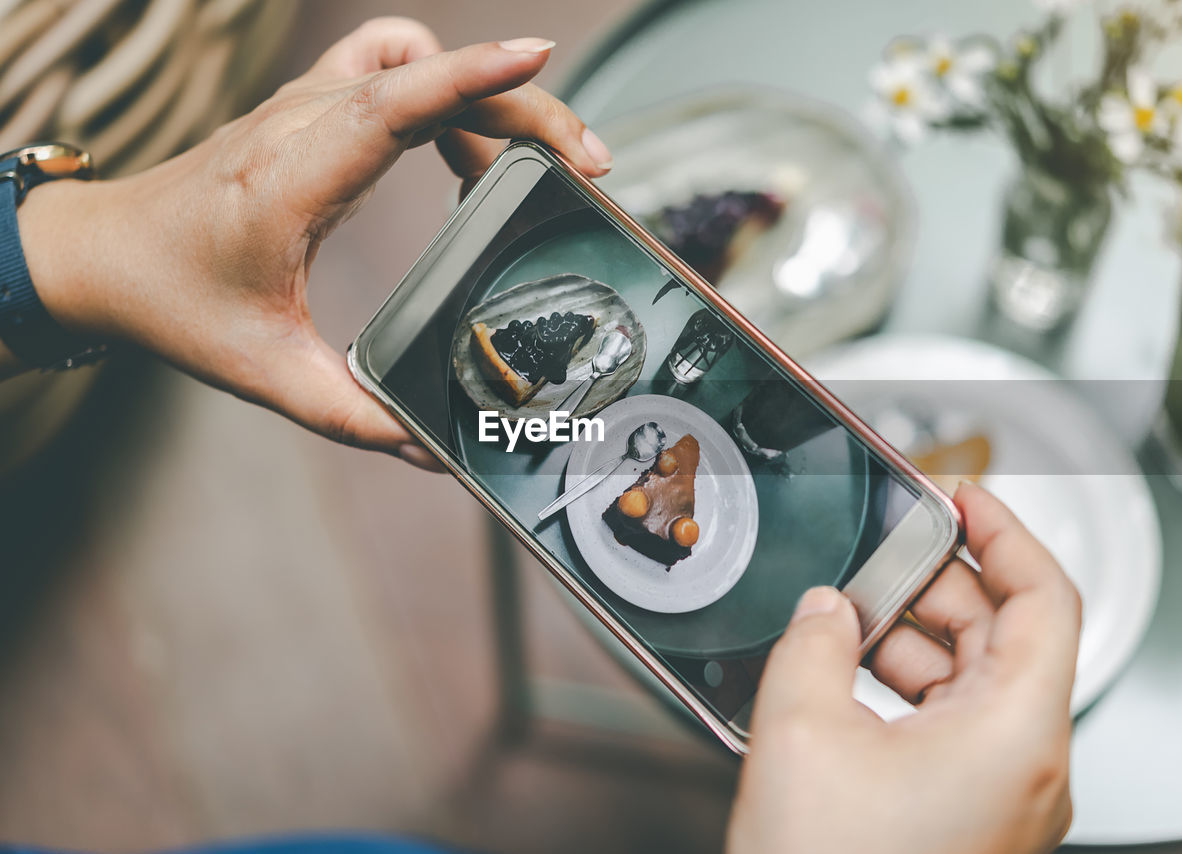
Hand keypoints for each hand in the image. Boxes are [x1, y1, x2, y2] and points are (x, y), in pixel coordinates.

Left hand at [12, 19, 612, 466]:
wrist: (107, 252)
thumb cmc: (174, 300)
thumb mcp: (265, 371)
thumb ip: (355, 415)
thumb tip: (431, 448)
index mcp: (291, 183)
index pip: (392, 105)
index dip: (472, 77)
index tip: (539, 58)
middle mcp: (300, 127)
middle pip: (431, 82)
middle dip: (524, 111)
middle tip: (585, 168)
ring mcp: (305, 106)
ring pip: (419, 66)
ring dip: (489, 98)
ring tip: (530, 165)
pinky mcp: (311, 106)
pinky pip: (387, 57)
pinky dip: (440, 76)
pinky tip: (462, 126)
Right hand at [728, 483, 1081, 853]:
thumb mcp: (800, 733)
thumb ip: (811, 642)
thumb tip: (821, 609)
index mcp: (1017, 734)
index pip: (1047, 597)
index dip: (1006, 531)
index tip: (963, 496)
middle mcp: (1028, 765)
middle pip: (1006, 634)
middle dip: (936, 583)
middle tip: (875, 554)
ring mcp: (1002, 795)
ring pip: (974, 679)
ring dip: (911, 636)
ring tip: (843, 616)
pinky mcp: (968, 814)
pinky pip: (951, 724)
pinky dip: (905, 686)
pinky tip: (845, 673)